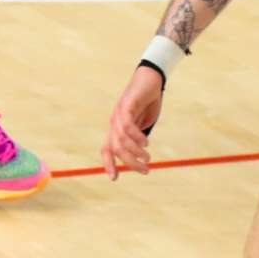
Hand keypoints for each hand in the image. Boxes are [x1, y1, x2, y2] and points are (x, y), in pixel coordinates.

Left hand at [101, 65, 164, 179]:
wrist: (151, 79)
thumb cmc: (147, 103)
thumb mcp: (144, 125)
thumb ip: (140, 140)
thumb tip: (142, 158)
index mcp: (117, 128)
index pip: (107, 148)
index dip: (108, 163)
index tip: (114, 178)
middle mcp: (114, 122)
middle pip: (115, 148)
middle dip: (129, 163)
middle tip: (146, 170)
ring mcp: (119, 113)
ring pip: (120, 139)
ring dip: (134, 152)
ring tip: (148, 157)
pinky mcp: (126, 104)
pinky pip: (126, 124)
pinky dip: (135, 136)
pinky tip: (145, 141)